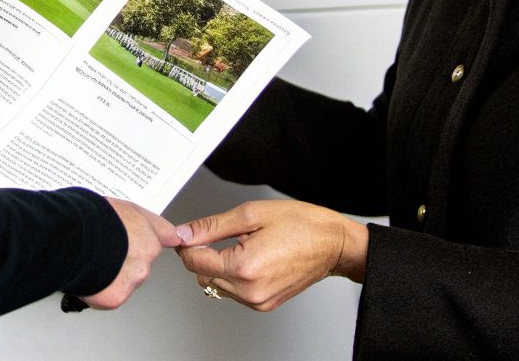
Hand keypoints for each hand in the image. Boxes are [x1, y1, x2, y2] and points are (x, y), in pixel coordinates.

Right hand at [76, 198, 185, 309]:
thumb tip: (119, 223)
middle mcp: (146, 253)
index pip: (167, 234)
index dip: (161, 238)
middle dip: (125, 259)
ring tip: (90, 261)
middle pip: (142, 260)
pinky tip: (86, 275)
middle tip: (102, 251)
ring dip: (113, 275)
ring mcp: (134, 276)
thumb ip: (124, 219)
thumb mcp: (111, 205)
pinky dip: (98, 290)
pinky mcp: (117, 296)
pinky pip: (109, 295)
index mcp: (146, 227)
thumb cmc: (84, 216)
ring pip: (126, 280)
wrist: (68, 236)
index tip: (167, 240)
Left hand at [174, 199, 368, 311]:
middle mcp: (249, 291)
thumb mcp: (251, 214)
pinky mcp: (265, 304)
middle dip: (205, 255)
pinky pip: (235, 293)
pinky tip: (252, 259)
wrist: (333, 244)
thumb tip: (185, 233)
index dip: (188, 244)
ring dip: (220, 267)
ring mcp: (258, 301)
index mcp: (244, 268)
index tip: (192, 233)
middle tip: (224, 235)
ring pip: (218, 286)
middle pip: (203, 276)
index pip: (195, 262)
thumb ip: (212, 226)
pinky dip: (235, 276)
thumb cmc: (301, 225)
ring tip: (243, 246)